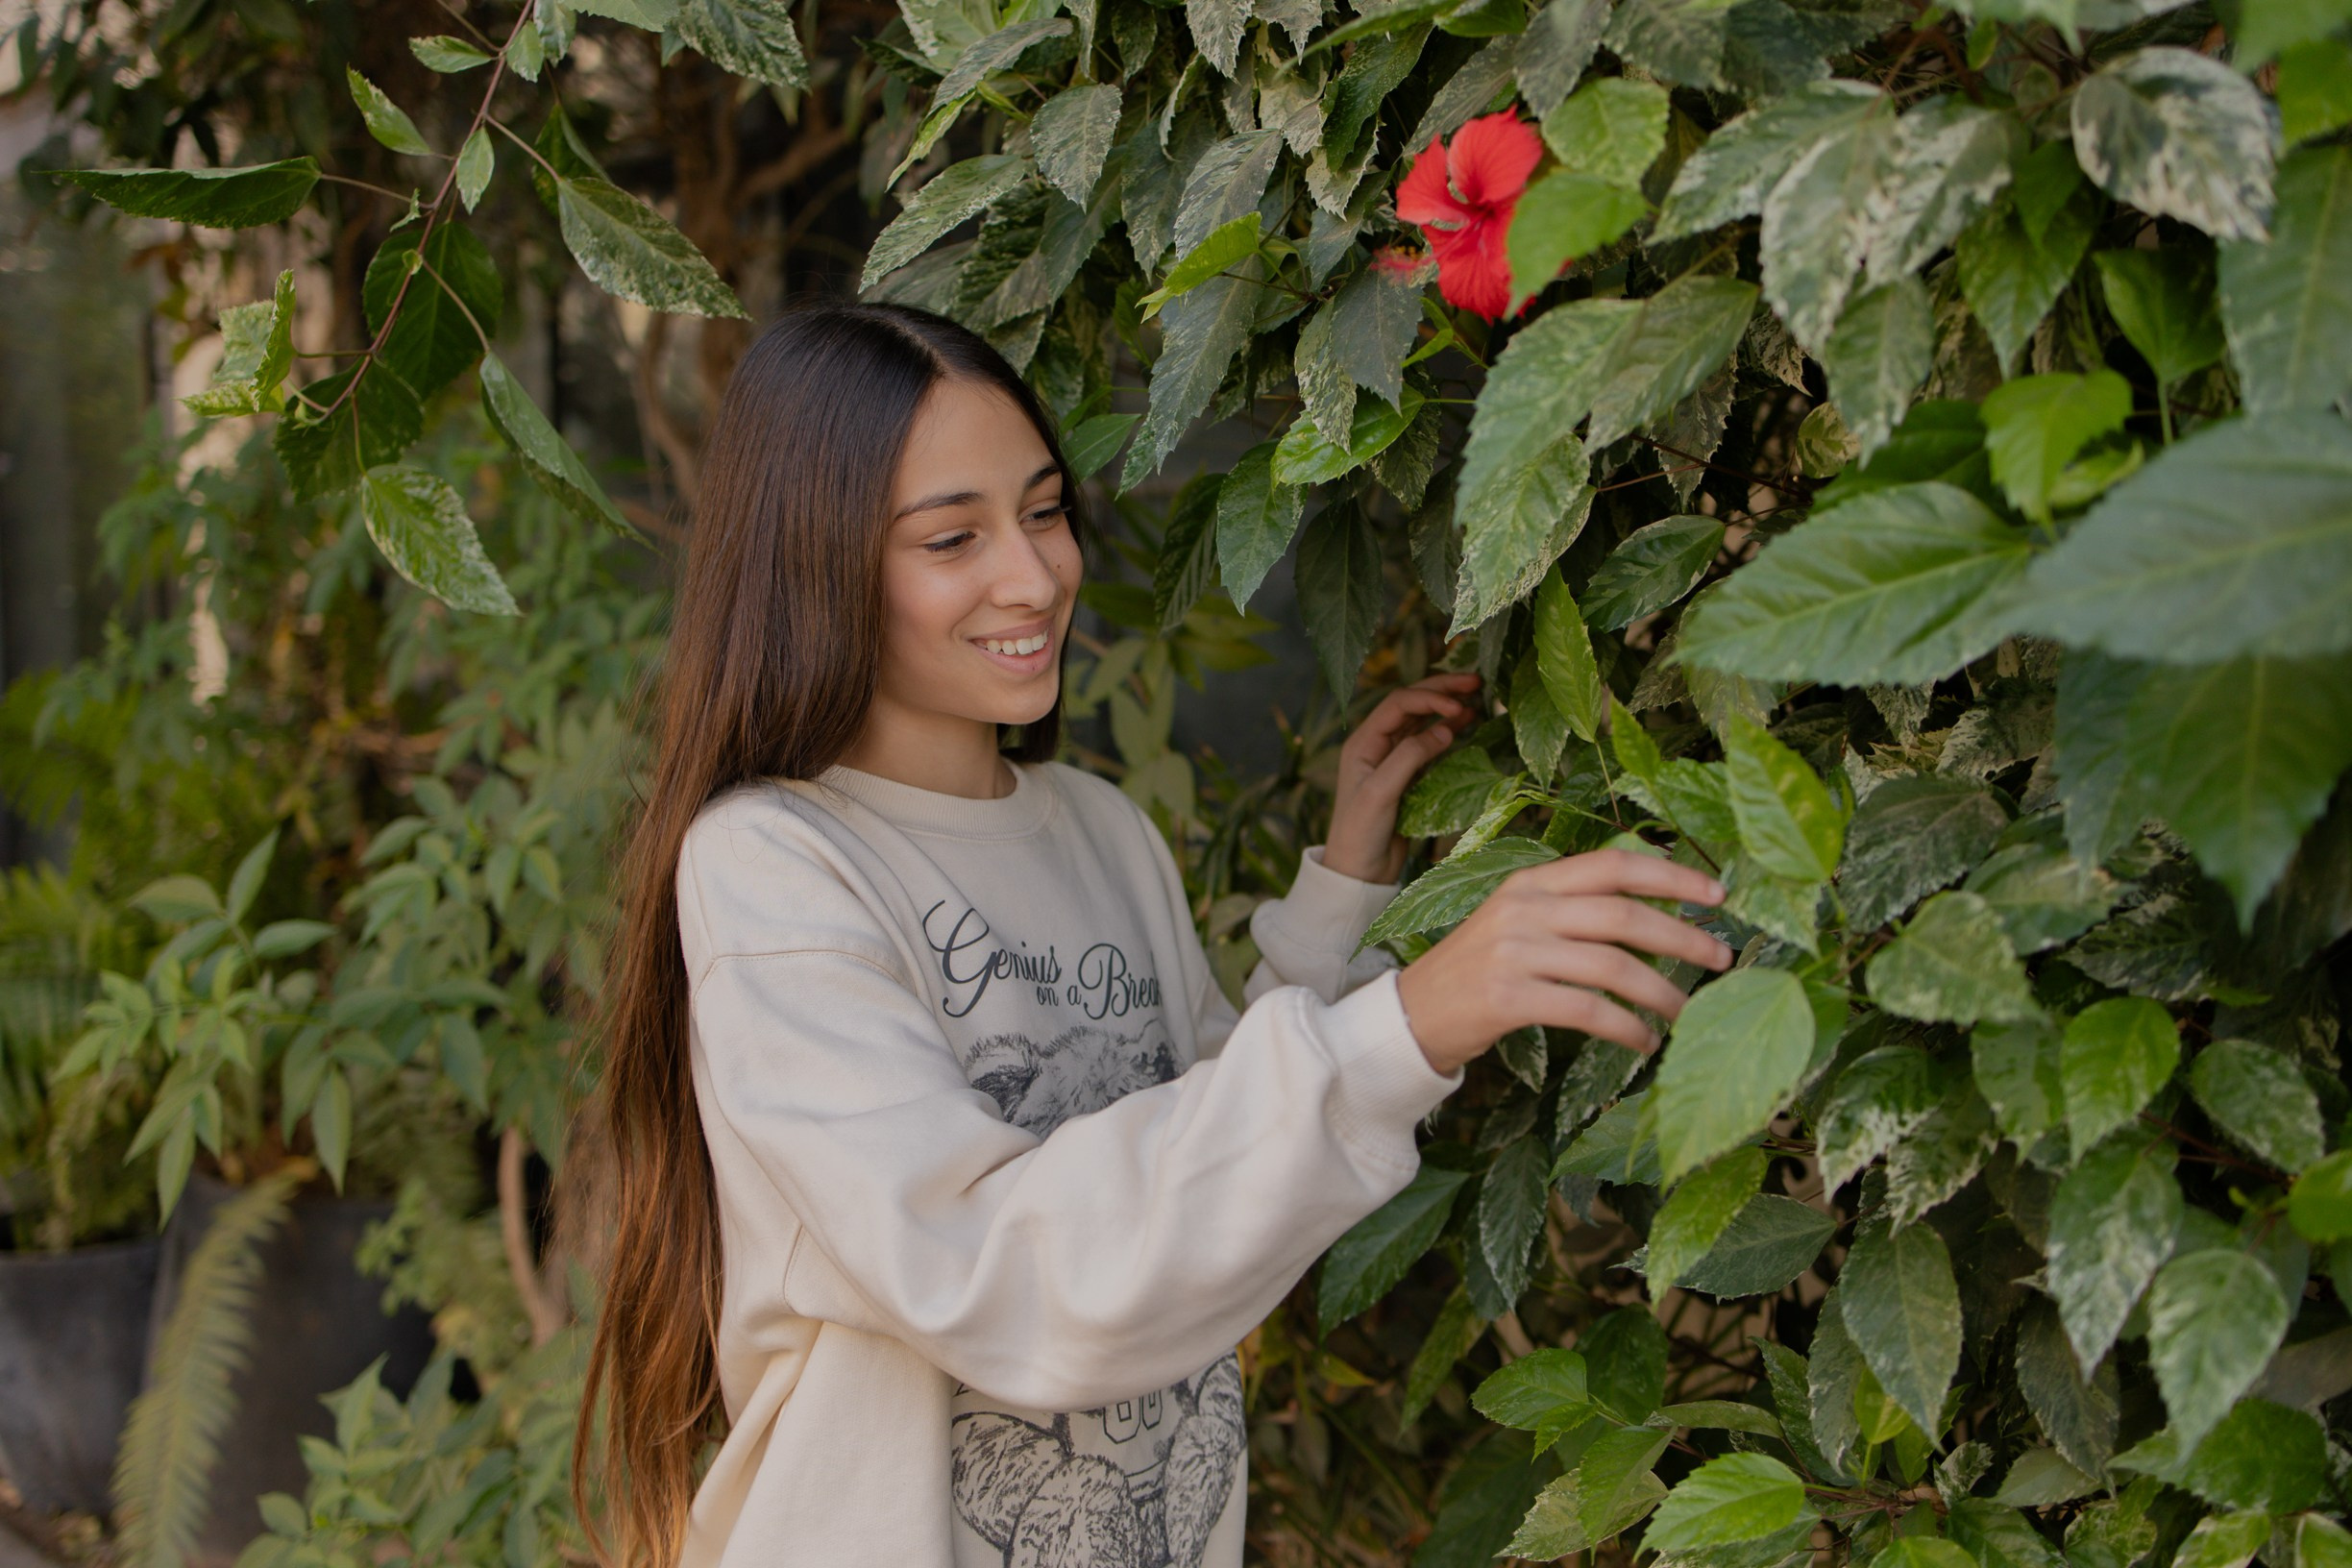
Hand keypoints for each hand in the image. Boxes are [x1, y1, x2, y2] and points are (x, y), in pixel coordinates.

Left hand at [1323, 672, 1483, 883]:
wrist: (1359, 872)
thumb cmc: (1361, 833)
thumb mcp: (1381, 793)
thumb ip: (1410, 757)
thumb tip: (1446, 728)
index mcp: (1363, 742)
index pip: (1399, 704)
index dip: (1430, 698)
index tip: (1458, 705)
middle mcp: (1377, 745)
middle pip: (1412, 705)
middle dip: (1442, 690)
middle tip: (1476, 680)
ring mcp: (1394, 759)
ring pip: (1424, 722)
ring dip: (1448, 708)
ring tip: (1478, 697)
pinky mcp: (1409, 776)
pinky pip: (1431, 744)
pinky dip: (1449, 731)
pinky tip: (1468, 723)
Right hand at [1393, 849, 1732, 1074]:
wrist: (1412, 1014)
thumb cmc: (1477, 971)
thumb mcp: (1517, 922)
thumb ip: (1570, 910)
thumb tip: (1652, 914)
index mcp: (1530, 883)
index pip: (1612, 865)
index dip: (1670, 876)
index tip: (1716, 893)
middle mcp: (1523, 909)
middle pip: (1621, 913)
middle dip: (1682, 936)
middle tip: (1722, 957)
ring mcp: (1513, 952)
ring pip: (1611, 965)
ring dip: (1661, 992)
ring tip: (1687, 1013)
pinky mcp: (1507, 998)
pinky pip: (1586, 1010)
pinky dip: (1625, 1028)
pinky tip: (1645, 1042)